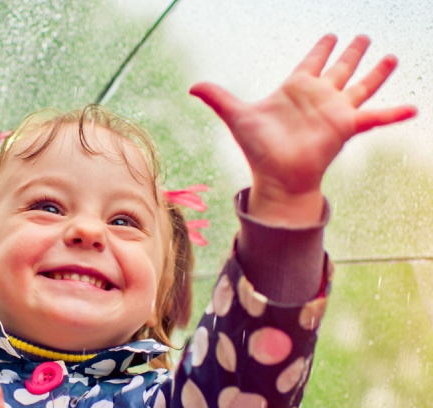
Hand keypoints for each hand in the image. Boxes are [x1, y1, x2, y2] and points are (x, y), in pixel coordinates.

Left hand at [190, 34, 416, 224]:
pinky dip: (394, 113)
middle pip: (339, 68)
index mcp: (295, 90)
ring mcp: (334, 111)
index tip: (329, 36)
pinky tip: (413, 107)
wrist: (276, 176)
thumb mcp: (237, 116)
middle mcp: (318, 97)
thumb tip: (192, 86)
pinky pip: (375, 117)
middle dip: (351, 53)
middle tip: (362, 36)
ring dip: (375, 73)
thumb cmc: (258, 149)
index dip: (320, 49)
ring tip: (390, 57)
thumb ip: (219, 98)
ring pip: (360, 85)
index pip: (310, 62)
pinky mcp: (346, 126)